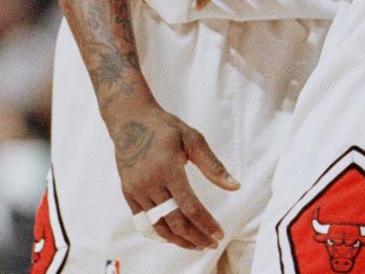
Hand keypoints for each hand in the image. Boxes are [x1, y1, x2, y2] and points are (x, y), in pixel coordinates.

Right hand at [109, 97, 239, 249]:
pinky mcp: (128, 193)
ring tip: (196, 244)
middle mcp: (150, 183)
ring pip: (159, 225)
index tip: (219, 234)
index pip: (190, 207)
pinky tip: (175, 235)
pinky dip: (160, 232)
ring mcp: (136, 190)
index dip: (206, 224)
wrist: (131, 120)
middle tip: (211, 244)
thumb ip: (213, 165)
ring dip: (178, 240)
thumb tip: (235, 186)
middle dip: (195, 237)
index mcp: (168, 168)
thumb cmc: (166, 128)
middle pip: (175, 221)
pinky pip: (145, 221)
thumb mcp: (193, 138)